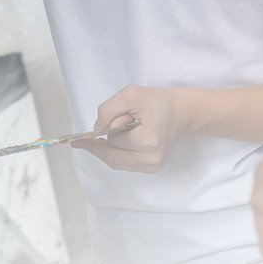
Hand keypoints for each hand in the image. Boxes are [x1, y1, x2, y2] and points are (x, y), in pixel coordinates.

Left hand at [76, 85, 197, 172]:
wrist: (183, 113)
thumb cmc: (158, 101)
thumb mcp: (131, 95)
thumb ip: (108, 110)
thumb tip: (96, 130)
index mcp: (148, 141)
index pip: (114, 139)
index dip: (107, 129)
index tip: (80, 138)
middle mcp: (151, 159)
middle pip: (112, 157)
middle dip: (97, 147)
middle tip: (79, 142)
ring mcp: (153, 166)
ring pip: (117, 163)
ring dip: (106, 151)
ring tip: (95, 140)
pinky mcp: (153, 168)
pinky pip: (125, 164)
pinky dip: (115, 155)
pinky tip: (111, 145)